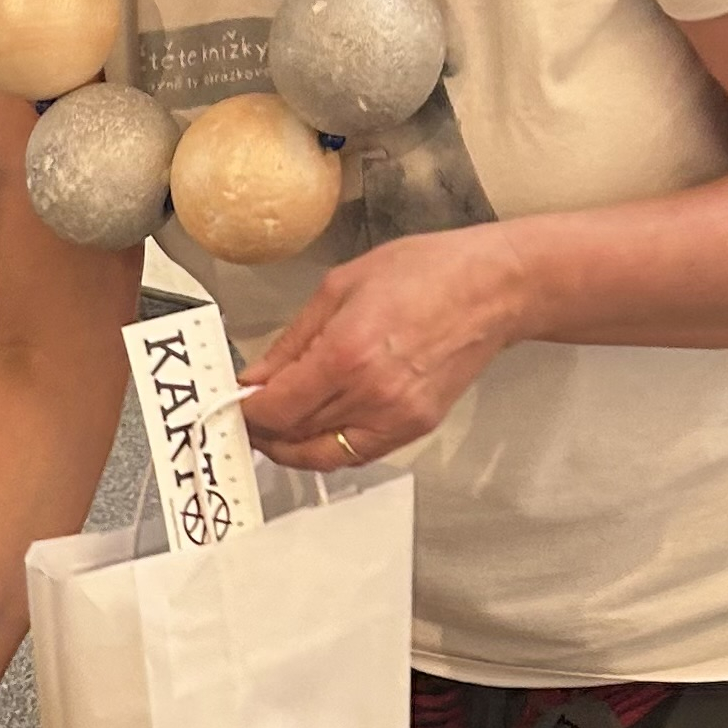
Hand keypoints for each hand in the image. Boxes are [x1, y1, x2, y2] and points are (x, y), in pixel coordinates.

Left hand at [240, 227, 530, 467]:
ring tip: (276, 427)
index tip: (234, 403)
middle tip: (247, 414)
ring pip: (322, 453)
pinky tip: (315, 430)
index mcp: (345, 353)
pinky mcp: (415, 427)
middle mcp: (369, 394)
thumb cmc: (427, 274)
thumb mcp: (339, 288)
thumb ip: (292, 341)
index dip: (245, 412)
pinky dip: (328, 449)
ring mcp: (395, 417)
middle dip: (262, 428)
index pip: (275, 408)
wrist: (493, 289)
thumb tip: (257, 377)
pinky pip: (357, 454)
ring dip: (291, 446)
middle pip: (294, 434)